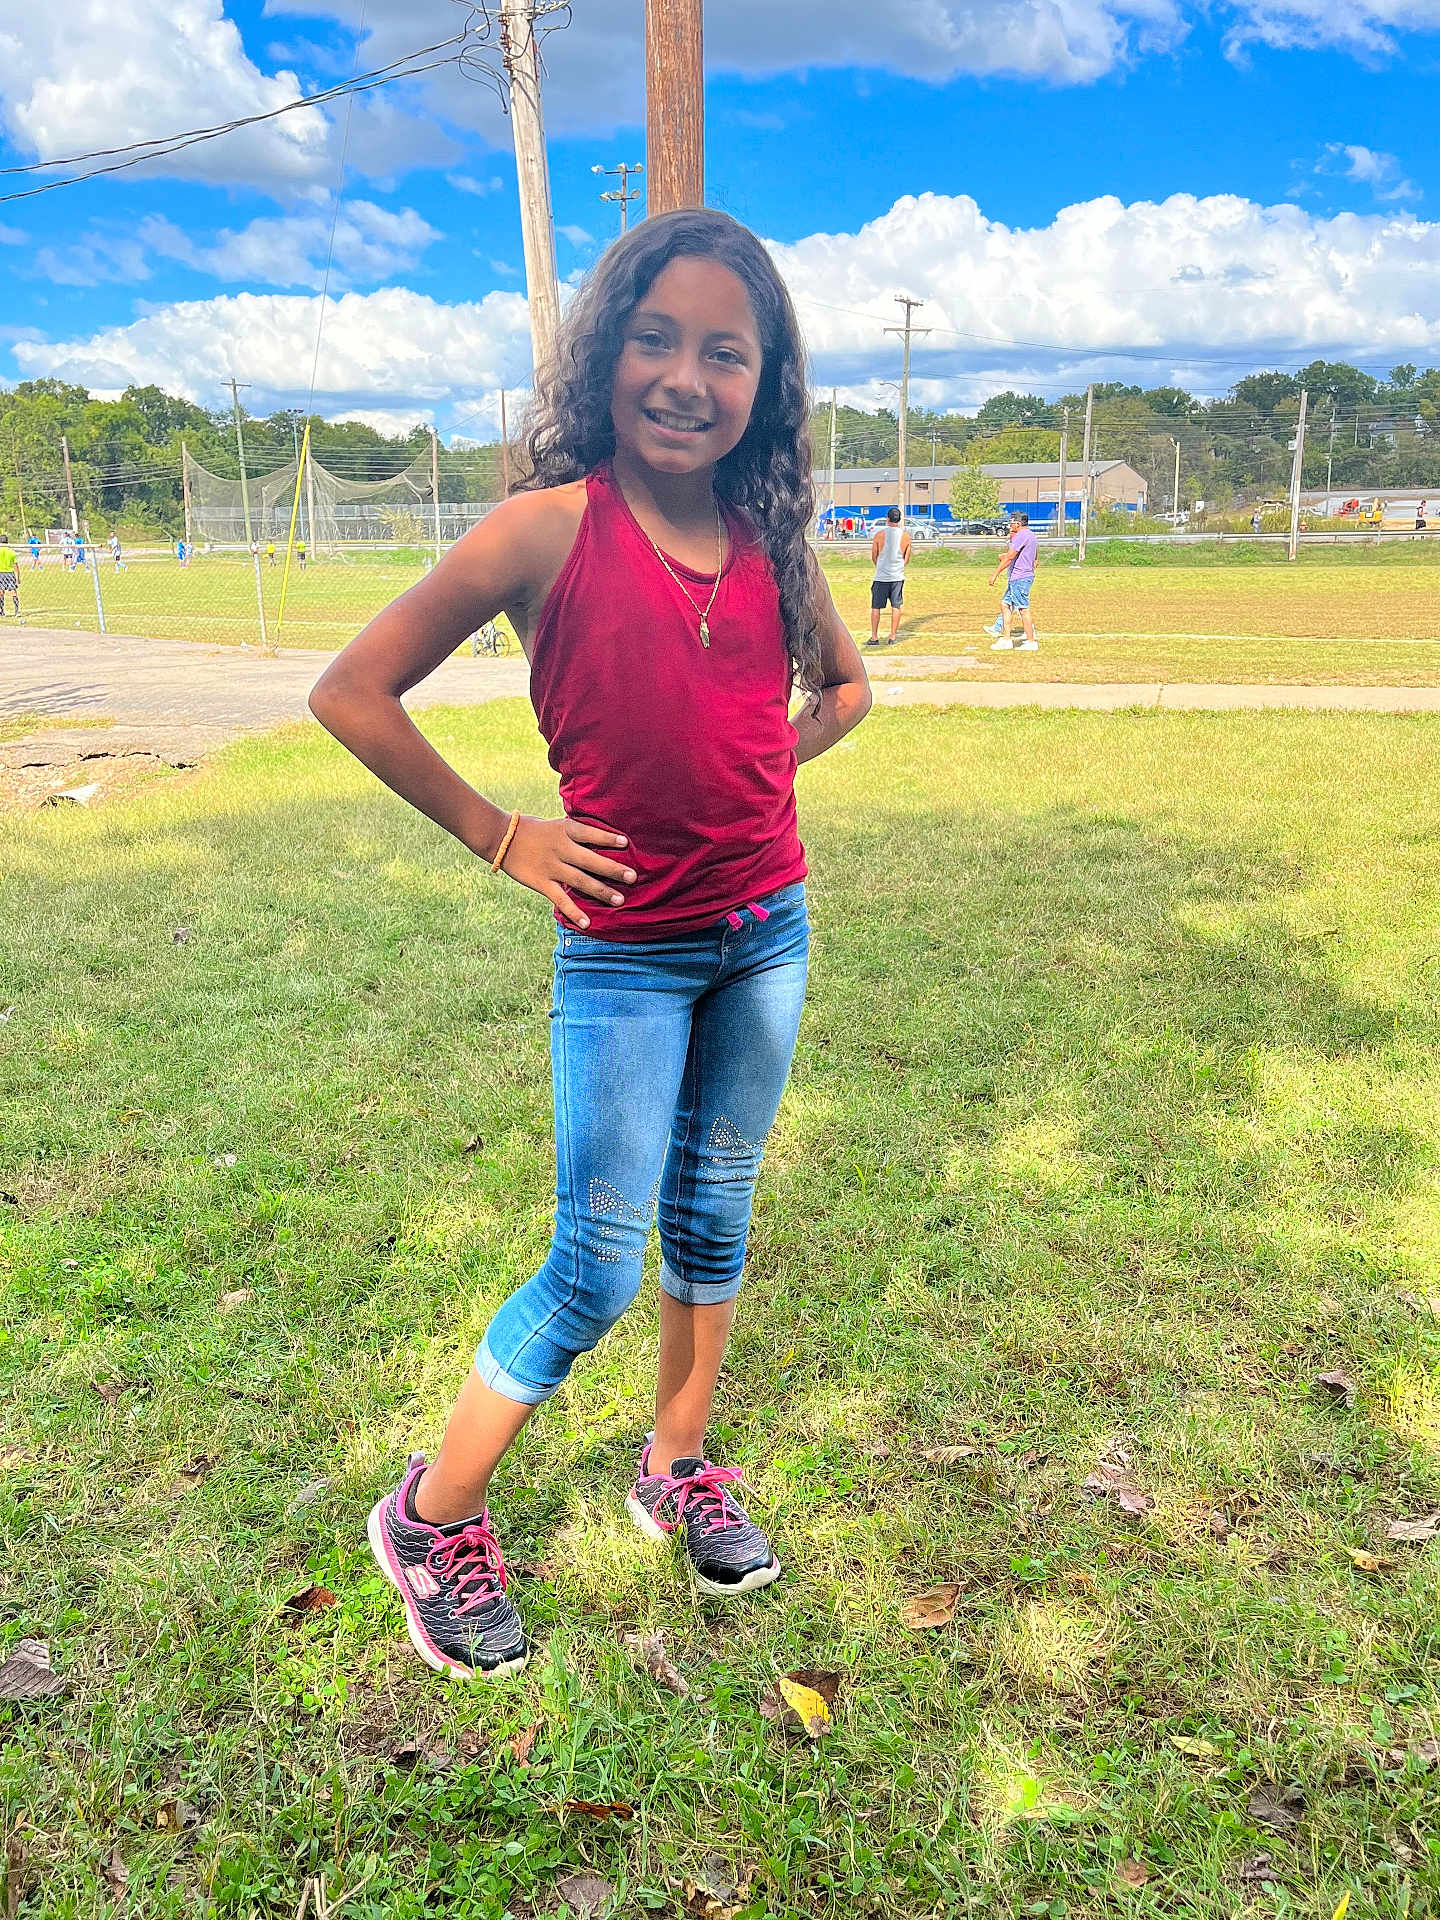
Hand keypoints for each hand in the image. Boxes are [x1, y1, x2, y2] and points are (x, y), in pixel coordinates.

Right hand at [495, 815, 635, 927]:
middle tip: (632, 877)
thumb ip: (576, 833)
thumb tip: (604, 840)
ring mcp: (551, 867)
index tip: (625, 844)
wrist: (501, 837)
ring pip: (580, 881)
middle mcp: (560, 849)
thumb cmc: (534, 829)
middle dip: (612, 869)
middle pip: (590, 861)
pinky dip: (574, 912)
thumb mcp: (556, 824)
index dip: (607, 839)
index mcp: (564, 830)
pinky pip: (560, 900)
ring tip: (619, 900)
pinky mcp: (541, 883)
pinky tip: (587, 923)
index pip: (589, 834)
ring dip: (601, 891)